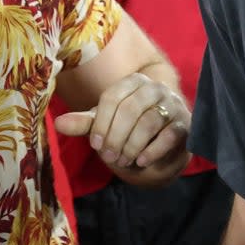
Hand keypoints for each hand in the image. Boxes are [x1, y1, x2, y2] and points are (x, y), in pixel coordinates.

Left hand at [53, 72, 189, 182]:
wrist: (164, 142)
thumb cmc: (130, 129)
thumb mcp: (106, 125)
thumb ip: (85, 124)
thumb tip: (58, 124)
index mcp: (133, 82)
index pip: (113, 96)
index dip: (101, 122)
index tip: (95, 144)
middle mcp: (154, 88)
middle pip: (130, 108)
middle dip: (116, 137)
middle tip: (109, 157)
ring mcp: (173, 105)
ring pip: (149, 122)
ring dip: (132, 145)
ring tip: (123, 161)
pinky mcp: (186, 124)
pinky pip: (169, 135)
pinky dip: (153, 150)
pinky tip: (141, 161)